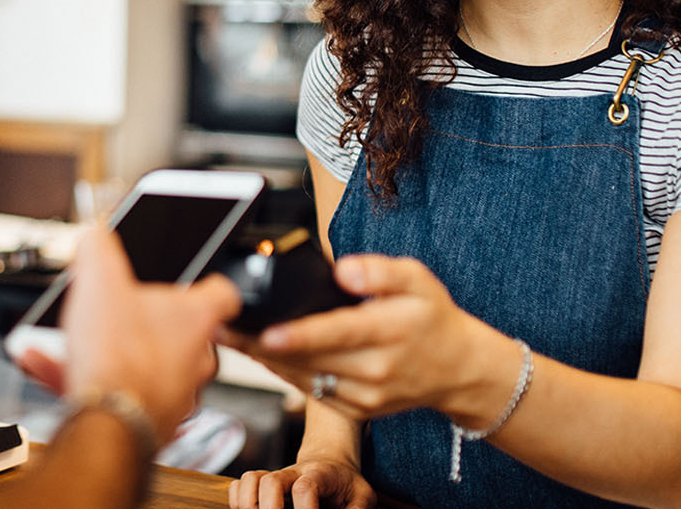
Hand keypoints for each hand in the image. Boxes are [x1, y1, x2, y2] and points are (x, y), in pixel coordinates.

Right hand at [59, 226, 241, 443]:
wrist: (106, 423)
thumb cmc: (118, 357)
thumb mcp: (100, 281)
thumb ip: (99, 249)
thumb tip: (94, 234)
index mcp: (196, 318)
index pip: (223, 294)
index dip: (206, 283)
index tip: (193, 281)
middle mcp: (195, 359)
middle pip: (179, 331)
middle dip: (142, 321)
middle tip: (114, 311)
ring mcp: (176, 394)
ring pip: (142, 364)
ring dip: (107, 350)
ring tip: (70, 340)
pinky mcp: (150, 422)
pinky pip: (117, 392)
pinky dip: (85, 378)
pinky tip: (46, 364)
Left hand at [221, 254, 477, 420]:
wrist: (458, 369)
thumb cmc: (432, 317)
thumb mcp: (418, 279)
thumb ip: (380, 270)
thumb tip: (344, 270)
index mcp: (390, 332)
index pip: (337, 334)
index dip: (299, 335)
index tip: (266, 332)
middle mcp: (376, 370)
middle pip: (310, 360)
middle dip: (261, 345)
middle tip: (222, 325)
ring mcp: (366, 396)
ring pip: (305, 379)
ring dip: (264, 360)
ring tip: (229, 337)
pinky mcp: (358, 411)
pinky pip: (313, 392)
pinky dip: (285, 374)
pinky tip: (261, 355)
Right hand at [228, 457, 375, 508]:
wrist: (330, 460)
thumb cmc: (347, 483)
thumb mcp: (363, 495)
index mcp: (319, 474)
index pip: (305, 488)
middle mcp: (292, 473)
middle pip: (270, 481)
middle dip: (270, 508)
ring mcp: (274, 477)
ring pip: (250, 479)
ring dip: (249, 504)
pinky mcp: (261, 484)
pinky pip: (238, 485)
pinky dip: (237, 501)